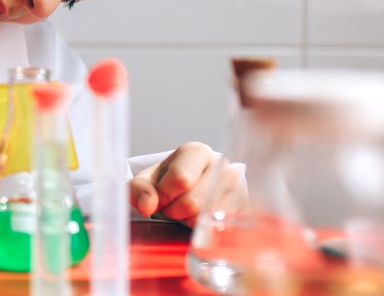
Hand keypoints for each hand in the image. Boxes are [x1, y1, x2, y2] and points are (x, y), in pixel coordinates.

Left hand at [128, 141, 246, 226]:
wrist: (194, 187)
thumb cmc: (170, 182)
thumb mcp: (147, 180)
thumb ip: (138, 189)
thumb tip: (147, 205)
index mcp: (196, 152)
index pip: (180, 179)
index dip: (163, 196)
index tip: (160, 198)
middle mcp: (222, 166)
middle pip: (193, 203)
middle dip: (175, 211)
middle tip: (173, 207)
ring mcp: (238, 188)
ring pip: (207, 219)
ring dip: (189, 222)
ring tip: (187, 211)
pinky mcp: (245, 210)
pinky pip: (222, 230)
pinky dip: (206, 231)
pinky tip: (201, 220)